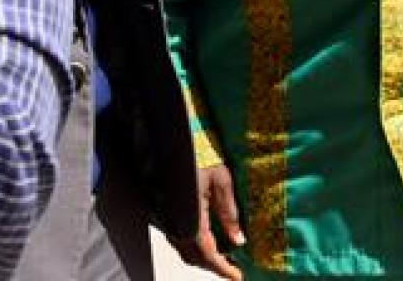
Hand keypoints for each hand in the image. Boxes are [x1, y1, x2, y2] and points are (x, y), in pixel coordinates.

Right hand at [172, 163, 244, 280]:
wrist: (173, 135)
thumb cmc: (200, 152)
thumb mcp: (221, 179)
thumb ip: (229, 212)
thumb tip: (239, 240)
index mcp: (190, 216)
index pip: (207, 253)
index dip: (223, 268)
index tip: (238, 277)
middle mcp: (175, 221)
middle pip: (193, 257)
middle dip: (214, 265)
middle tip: (234, 268)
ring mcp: (167, 216)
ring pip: (184, 249)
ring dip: (203, 257)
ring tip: (224, 255)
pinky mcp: (164, 210)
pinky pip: (179, 237)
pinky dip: (194, 245)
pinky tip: (208, 238)